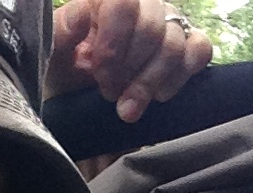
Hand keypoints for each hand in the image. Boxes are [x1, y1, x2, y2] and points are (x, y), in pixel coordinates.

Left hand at [47, 0, 212, 122]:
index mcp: (105, 2)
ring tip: (128, 108)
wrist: (86, 121)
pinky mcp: (185, 51)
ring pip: (174, 43)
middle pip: (152, 25)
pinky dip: (181, 76)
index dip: (114, 40)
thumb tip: (79, 13)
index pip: (123, 1)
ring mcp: (165, 26)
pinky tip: (159, 96)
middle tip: (109, 93)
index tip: (100, 73)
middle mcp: (139, 7)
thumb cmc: (67, 86)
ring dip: (149, 83)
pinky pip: (199, 50)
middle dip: (130, 68)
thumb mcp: (53, 62)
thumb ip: (60, 34)